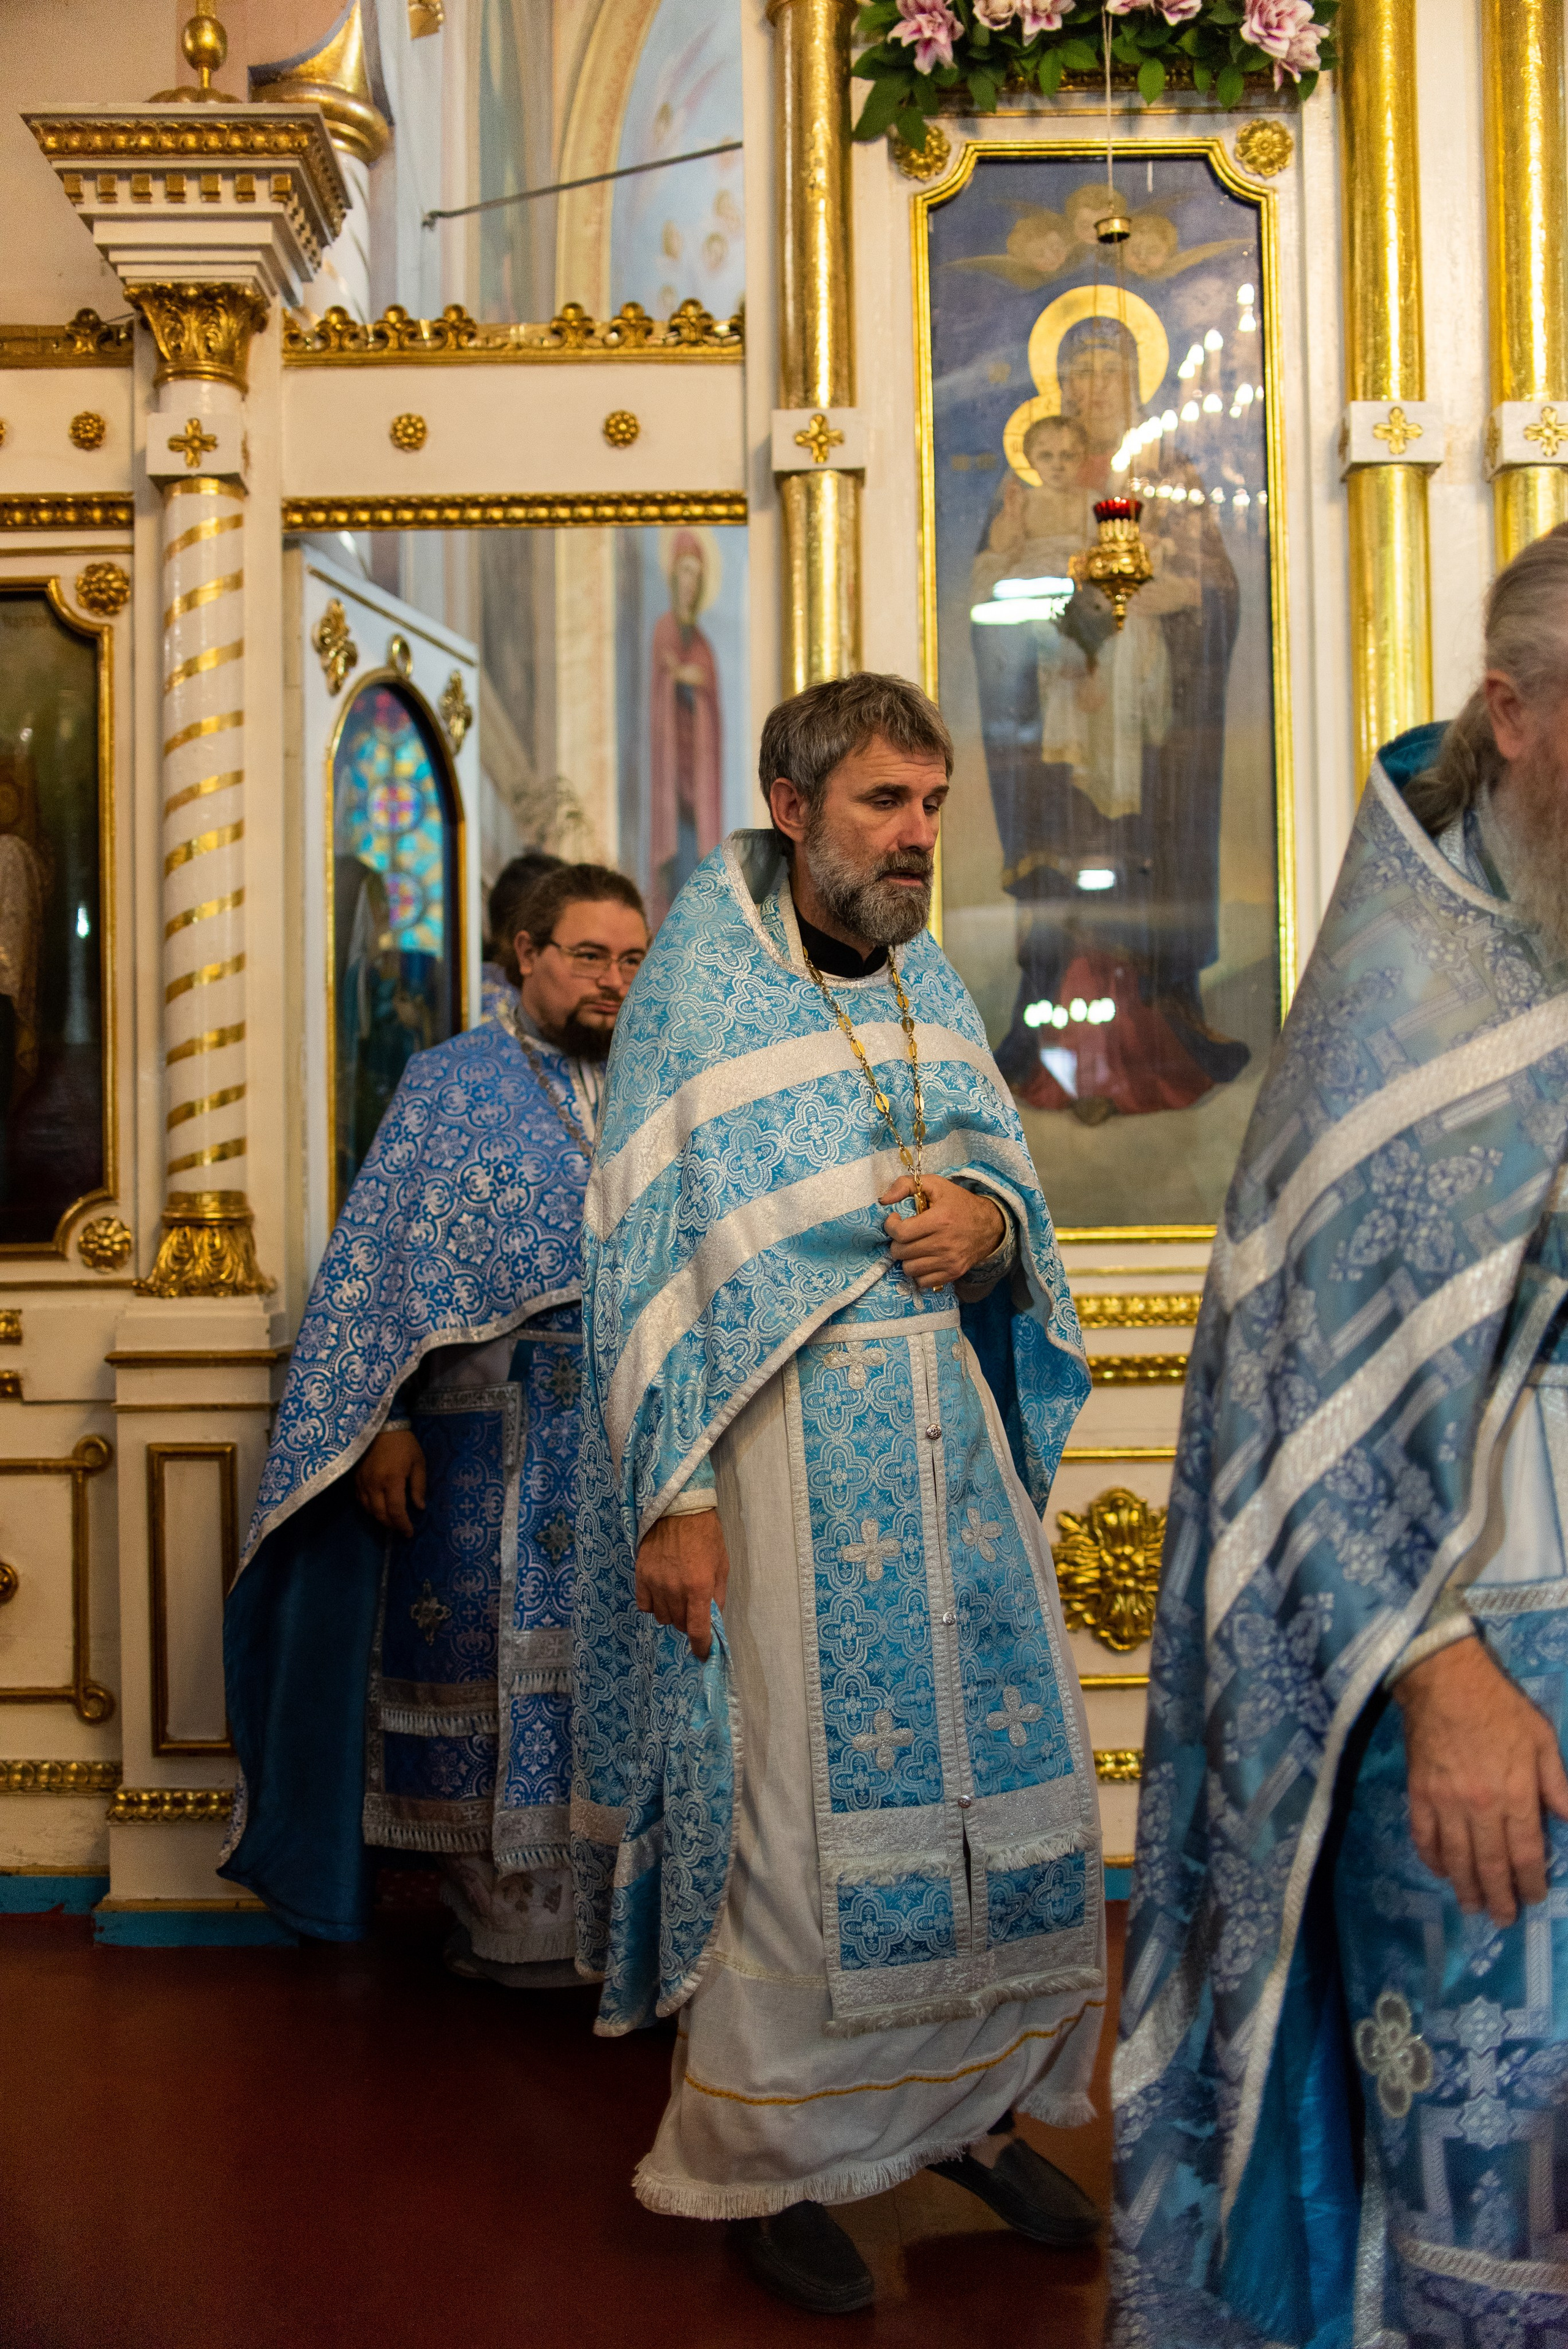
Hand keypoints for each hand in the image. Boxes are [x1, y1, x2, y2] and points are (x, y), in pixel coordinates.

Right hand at [355, 1428, 426, 1538]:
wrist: (381, 1426)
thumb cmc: (403, 1443)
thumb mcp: (418, 1462)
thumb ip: (418, 1486)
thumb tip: (419, 1507)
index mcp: (392, 1480)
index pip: (396, 1511)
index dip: (402, 1525)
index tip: (409, 1532)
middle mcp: (374, 1484)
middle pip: (380, 1514)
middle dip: (391, 1525)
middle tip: (401, 1528)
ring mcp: (362, 1482)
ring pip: (368, 1510)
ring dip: (380, 1518)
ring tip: (391, 1519)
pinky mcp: (355, 1479)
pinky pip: (360, 1500)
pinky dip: (369, 1508)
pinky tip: (377, 1507)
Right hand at [635, 1508, 729, 1659]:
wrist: (679, 1509)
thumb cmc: (706, 1536)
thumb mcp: (721, 1565)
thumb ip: (717, 1596)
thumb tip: (713, 1619)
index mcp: (699, 1587)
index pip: (698, 1630)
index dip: (701, 1647)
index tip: (702, 1653)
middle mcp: (675, 1589)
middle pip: (679, 1625)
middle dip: (688, 1622)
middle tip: (693, 1608)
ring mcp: (655, 1583)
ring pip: (662, 1617)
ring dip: (671, 1614)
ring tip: (677, 1597)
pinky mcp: (641, 1576)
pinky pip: (644, 1605)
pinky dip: (653, 1605)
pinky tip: (661, 1593)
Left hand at [881, 1174, 1005, 1290]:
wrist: (990, 1226)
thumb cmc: (959, 1203)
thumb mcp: (936, 1184)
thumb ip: (906, 1185)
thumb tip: (883, 1200)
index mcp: (939, 1220)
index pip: (900, 1233)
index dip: (890, 1227)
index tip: (895, 1221)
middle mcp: (944, 1243)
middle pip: (901, 1252)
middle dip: (897, 1243)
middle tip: (905, 1235)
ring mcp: (949, 1261)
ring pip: (909, 1269)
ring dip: (906, 1258)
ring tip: (913, 1247)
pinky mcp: (953, 1273)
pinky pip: (923, 1282)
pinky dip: (919, 1273)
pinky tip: (923, 1260)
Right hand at [1396, 1636, 1567, 1926]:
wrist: (1444, 1680)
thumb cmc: (1500, 1708)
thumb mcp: (1542, 1741)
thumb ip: (1557, 1786)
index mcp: (1515, 1793)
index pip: (1527, 1853)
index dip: (1531, 1882)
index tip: (1534, 1897)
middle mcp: (1481, 1805)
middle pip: (1491, 1864)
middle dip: (1499, 1897)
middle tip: (1503, 1919)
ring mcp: (1445, 1801)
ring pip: (1457, 1858)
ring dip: (1466, 1888)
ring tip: (1473, 1907)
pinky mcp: (1418, 1793)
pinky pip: (1424, 1837)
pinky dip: (1432, 1859)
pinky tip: (1441, 1871)